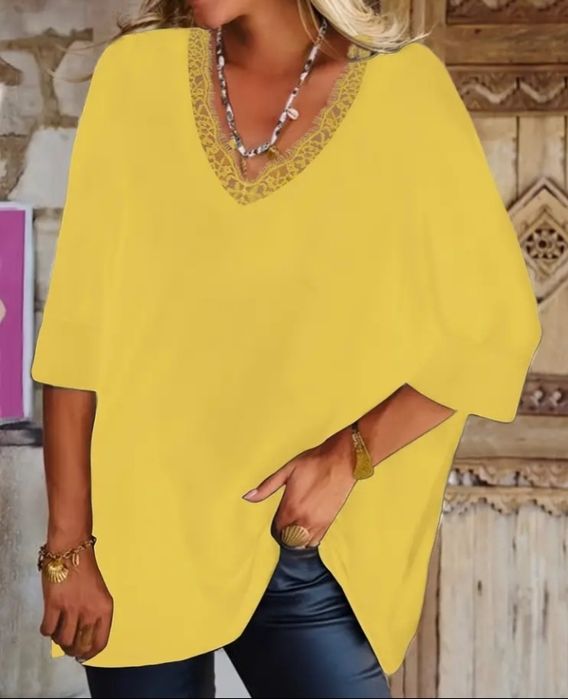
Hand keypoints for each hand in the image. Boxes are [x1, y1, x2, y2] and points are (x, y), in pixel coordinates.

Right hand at [40, 544, 112, 661]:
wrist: (72, 551)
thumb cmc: (86, 572)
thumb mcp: (99, 594)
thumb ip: (95, 615)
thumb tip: (84, 639)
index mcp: (105, 608)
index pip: (100, 642)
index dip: (90, 654)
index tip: (83, 656)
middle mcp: (90, 611)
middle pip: (80, 645)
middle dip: (73, 650)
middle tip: (68, 645)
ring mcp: (71, 608)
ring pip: (63, 640)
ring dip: (59, 640)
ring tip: (59, 631)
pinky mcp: (54, 604)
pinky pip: (48, 630)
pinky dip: (47, 630)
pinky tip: (49, 623)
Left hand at [243, 427, 357, 546]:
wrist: (342, 460)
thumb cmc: (314, 462)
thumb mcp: (286, 470)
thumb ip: (266, 487)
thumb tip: (248, 497)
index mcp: (290, 507)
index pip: (276, 530)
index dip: (275, 526)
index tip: (278, 518)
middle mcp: (303, 519)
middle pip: (288, 540)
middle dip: (284, 534)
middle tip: (286, 522)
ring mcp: (317, 523)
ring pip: (301, 544)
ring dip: (296, 538)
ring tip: (296, 526)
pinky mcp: (328, 523)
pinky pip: (315, 541)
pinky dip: (308, 539)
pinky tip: (307, 527)